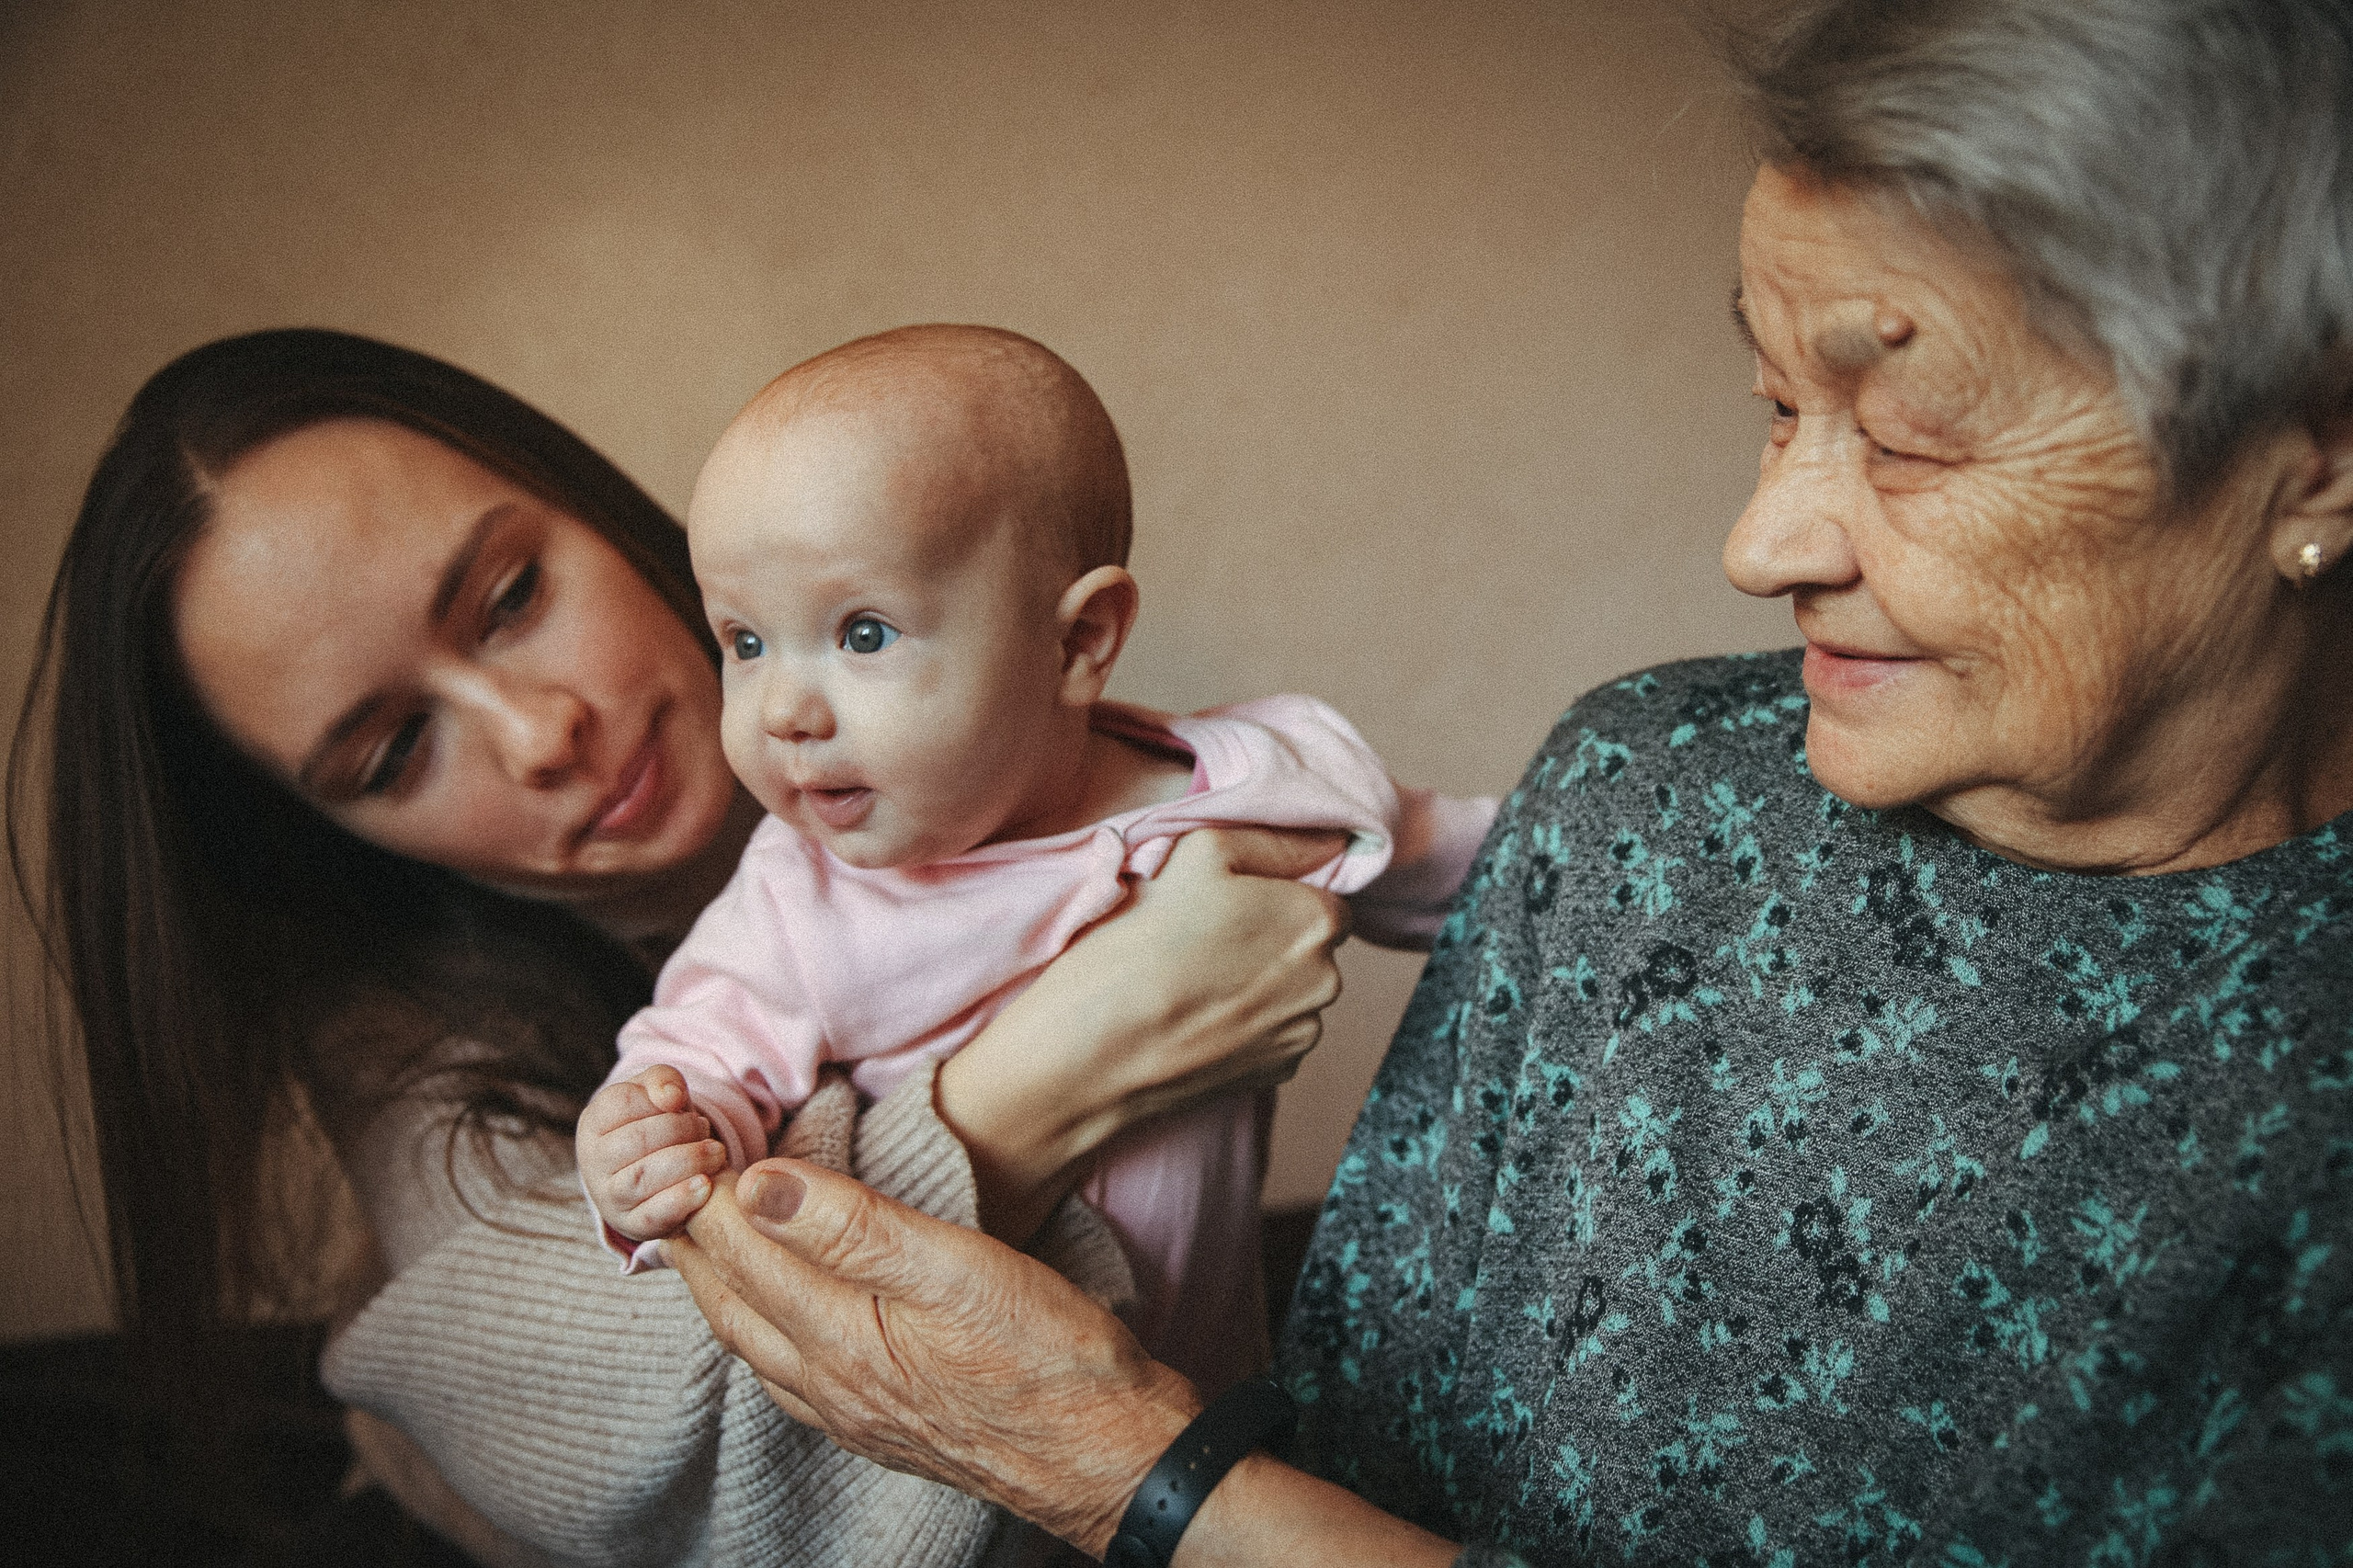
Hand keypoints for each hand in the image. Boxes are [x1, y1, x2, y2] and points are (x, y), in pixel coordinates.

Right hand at [576, 1065, 729, 1241]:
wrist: (654, 1178)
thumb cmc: (653, 1126)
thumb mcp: (654, 1094)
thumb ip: (662, 1080)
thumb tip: (671, 1097)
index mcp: (594, 1123)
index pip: (622, 1102)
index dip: (659, 1100)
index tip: (682, 1104)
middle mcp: (593, 1161)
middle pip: (637, 1140)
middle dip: (681, 1130)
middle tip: (705, 1131)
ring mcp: (609, 1196)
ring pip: (642, 1178)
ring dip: (687, 1162)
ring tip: (716, 1154)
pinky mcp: (630, 1224)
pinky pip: (651, 1216)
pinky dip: (681, 1200)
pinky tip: (705, 1185)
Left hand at [672, 1159, 1201, 1555]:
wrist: (1113, 1459)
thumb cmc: (1051, 1357)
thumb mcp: (957, 1269)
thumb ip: (852, 1228)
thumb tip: (755, 1186)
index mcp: (838, 1337)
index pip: (741, 1250)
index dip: (708, 1189)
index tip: (690, 1134)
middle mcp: (828, 1385)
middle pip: (729, 1303)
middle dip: (693, 1239)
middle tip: (670, 1179)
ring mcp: (852, 1416)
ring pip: (753, 1343)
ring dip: (720, 1287)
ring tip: (704, 1241)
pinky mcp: (883, 1429)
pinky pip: (788, 1375)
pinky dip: (762, 1329)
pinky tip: (780, 1320)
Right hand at [938, 827, 1350, 1238]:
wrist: (1094, 1050)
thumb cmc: (1143, 941)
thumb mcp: (1202, 852)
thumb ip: (1275, 841)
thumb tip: (1325, 845)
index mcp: (1316, 920)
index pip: (1320, 894)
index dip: (1271, 894)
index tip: (1222, 903)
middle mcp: (1325, 981)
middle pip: (1307, 946)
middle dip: (1266, 939)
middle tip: (1199, 940)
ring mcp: (1301, 1035)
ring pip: (1289, 992)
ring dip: (1255, 984)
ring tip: (1189, 983)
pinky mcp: (1275, 1075)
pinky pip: (1269, 1034)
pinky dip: (1240, 1024)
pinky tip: (1193, 1018)